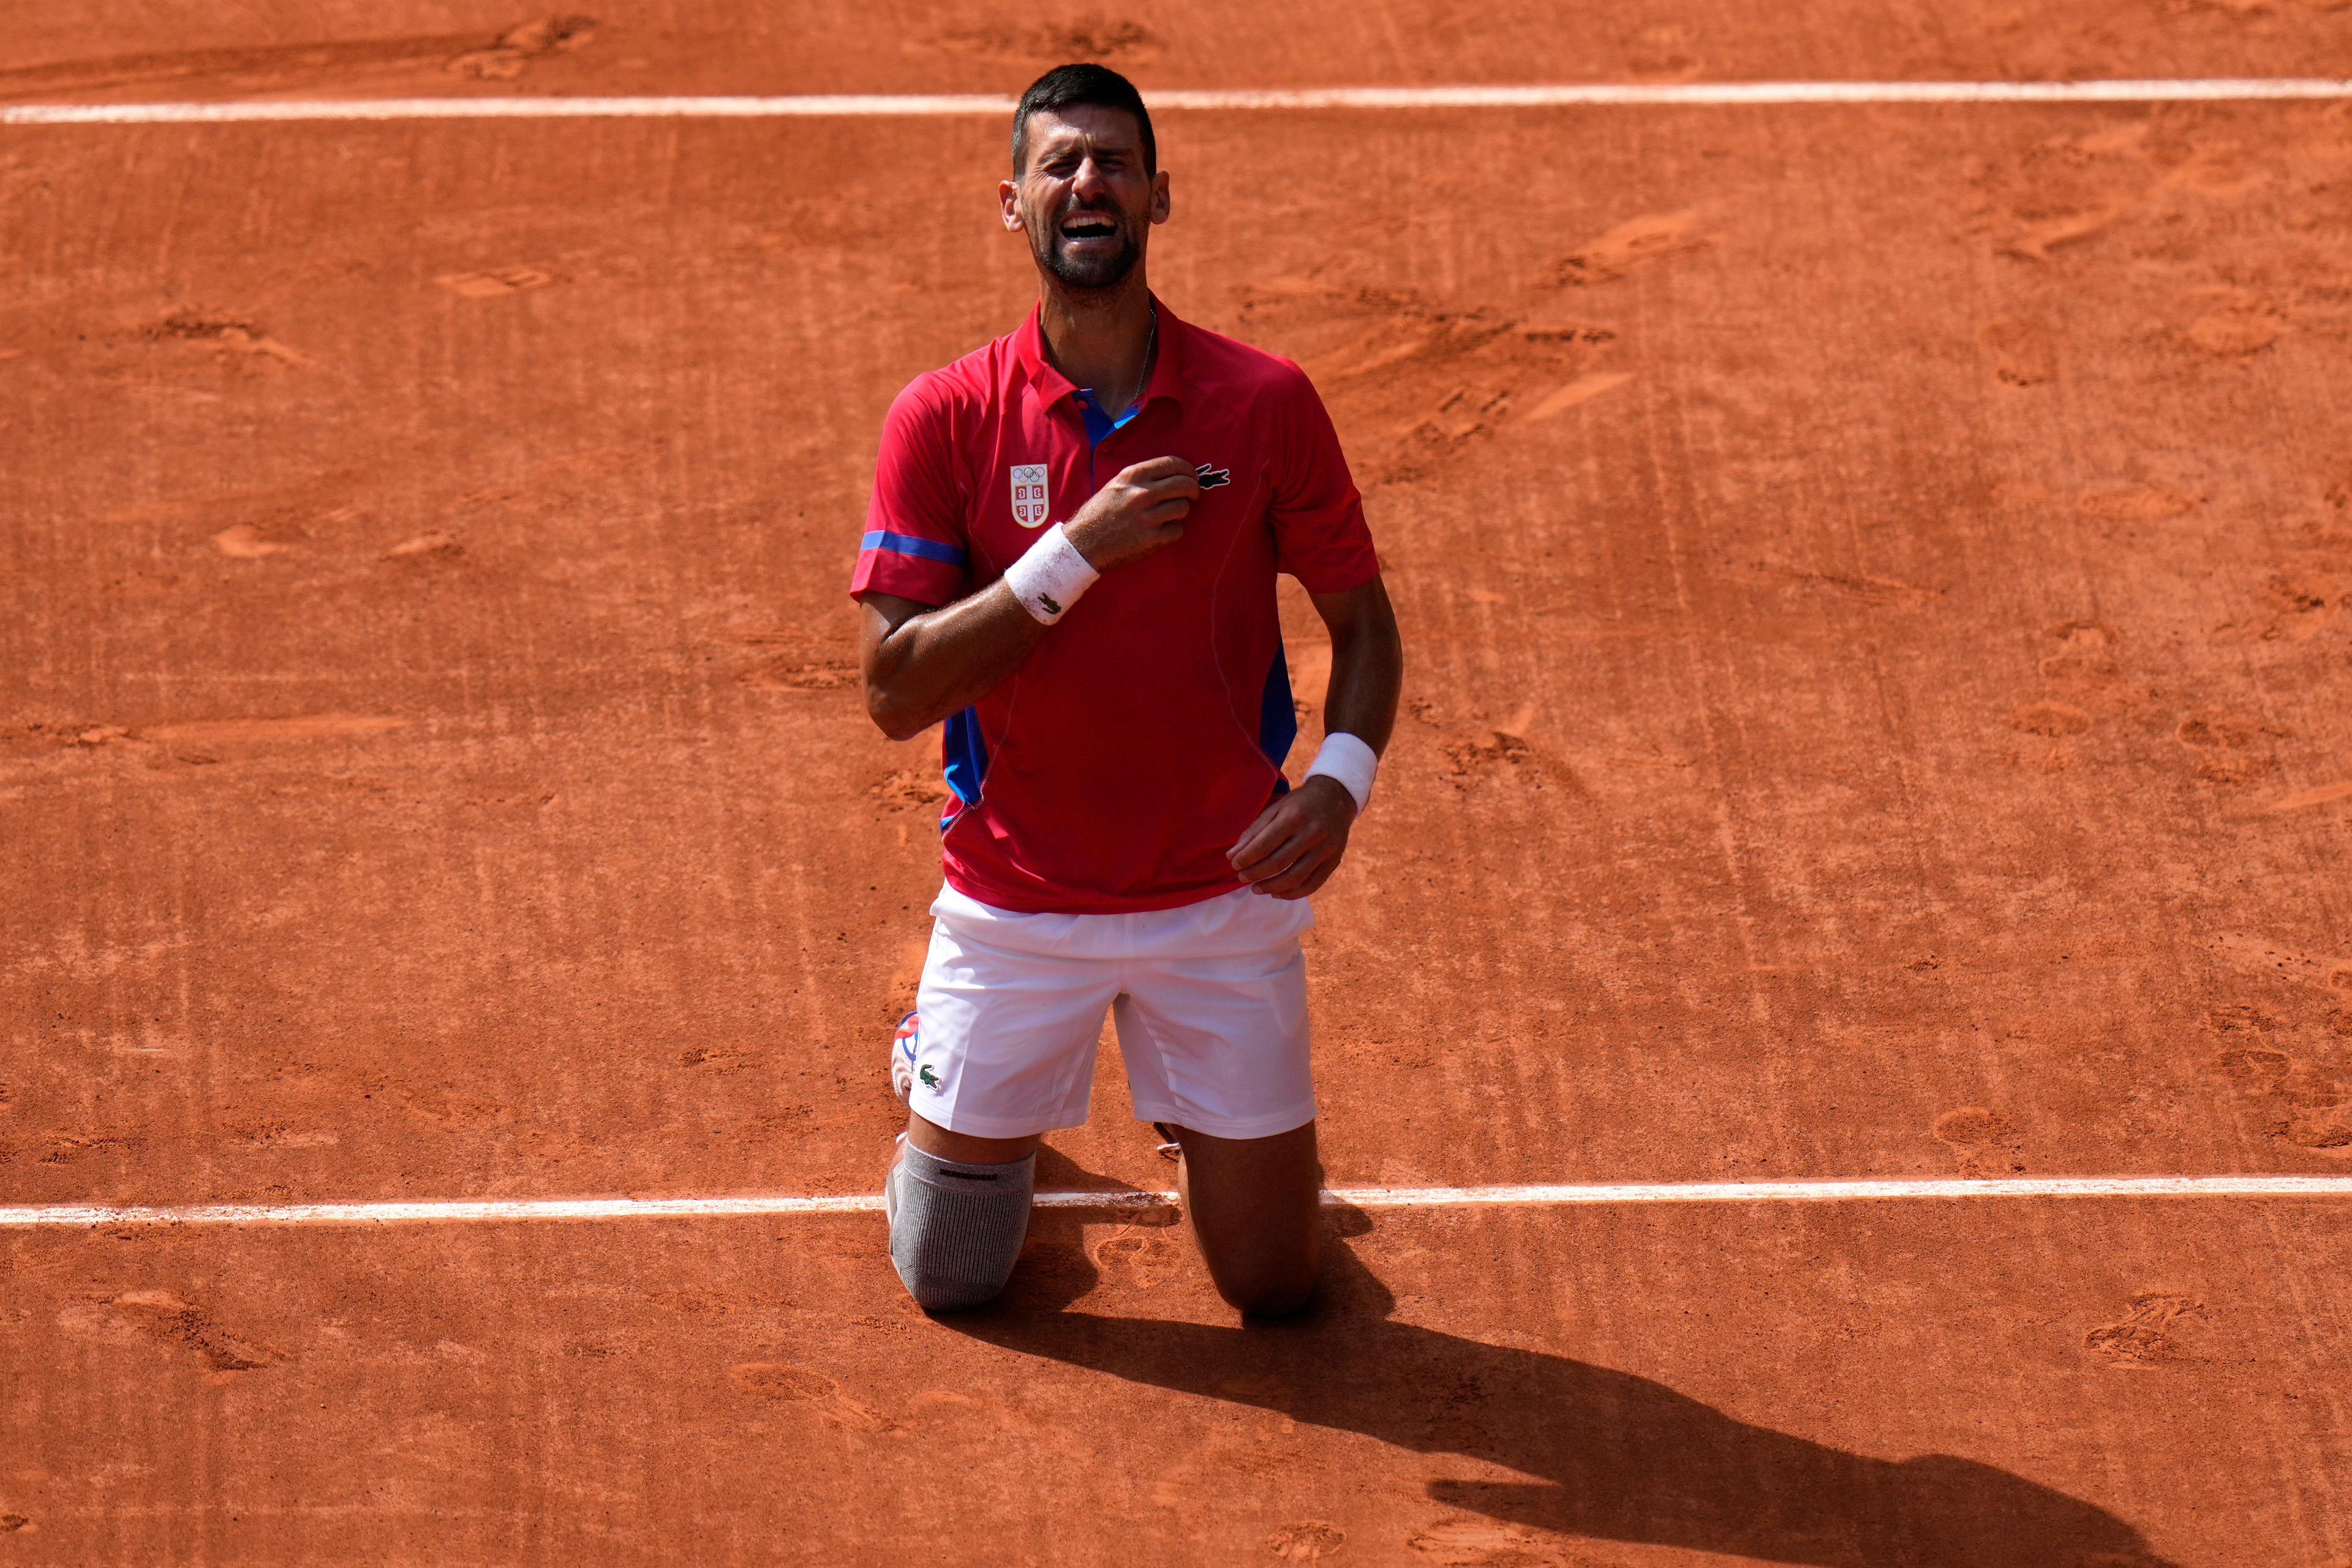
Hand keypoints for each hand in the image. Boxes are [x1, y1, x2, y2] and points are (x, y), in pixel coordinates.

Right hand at [1062, 456, 1198, 571]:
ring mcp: (1148, 517)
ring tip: (1169, 515)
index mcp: (1133, 476)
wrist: (1083, 544)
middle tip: (1192, 494)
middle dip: (1193, 488)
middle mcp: (1142, 494)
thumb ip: (1141, 478)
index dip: (1188, 469)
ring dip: (1180, 511)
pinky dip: (1173, 532)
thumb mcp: (1115, 485)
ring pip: (1183, 508)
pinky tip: (1163, 531)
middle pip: (1184, 484)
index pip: (1172, 464)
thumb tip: (1169, 476)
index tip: (1191, 475)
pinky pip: (1177, 531)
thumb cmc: (1098, 513)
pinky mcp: (1151, 539)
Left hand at [1227, 776, 1357, 898]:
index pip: (1265, 843)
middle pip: (1278, 863)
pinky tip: (1276, 893)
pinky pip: (1312, 885)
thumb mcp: (1276, 809)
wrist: (1336, 799)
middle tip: (1242, 877)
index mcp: (1294, 817)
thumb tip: (1232, 855)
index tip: (1234, 864)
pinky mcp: (1333, 861)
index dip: (1246, 857)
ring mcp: (1325, 849)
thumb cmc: (1300, 804)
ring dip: (1271, 887)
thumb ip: (1254, 831)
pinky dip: (1292, 894)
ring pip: (1295, 878)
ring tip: (1256, 888)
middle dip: (1255, 873)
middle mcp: (1312, 833)